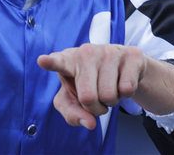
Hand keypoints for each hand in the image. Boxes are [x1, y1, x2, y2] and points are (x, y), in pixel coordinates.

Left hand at [37, 44, 173, 129]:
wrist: (124, 68)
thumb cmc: (91, 83)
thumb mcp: (75, 100)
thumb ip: (72, 114)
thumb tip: (89, 123)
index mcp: (68, 61)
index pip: (58, 62)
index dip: (51, 63)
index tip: (42, 61)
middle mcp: (86, 51)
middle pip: (88, 98)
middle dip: (95, 108)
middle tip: (97, 98)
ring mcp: (108, 50)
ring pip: (109, 96)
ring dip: (111, 101)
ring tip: (109, 87)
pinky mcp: (130, 54)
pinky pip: (126, 89)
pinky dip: (126, 95)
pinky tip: (122, 81)